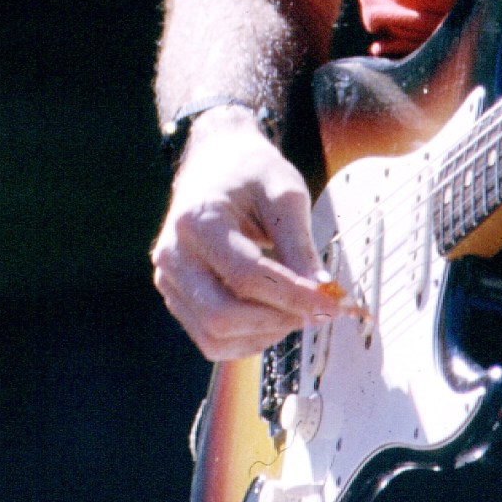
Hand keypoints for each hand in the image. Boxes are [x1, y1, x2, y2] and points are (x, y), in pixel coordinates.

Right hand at [151, 106, 340, 360]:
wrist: (215, 161)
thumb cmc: (250, 172)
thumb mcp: (284, 193)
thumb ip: (300, 245)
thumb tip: (321, 293)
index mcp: (198, 221)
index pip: (246, 275)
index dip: (293, 295)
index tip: (331, 303)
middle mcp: (174, 255)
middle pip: (222, 315)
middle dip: (277, 320)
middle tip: (316, 310)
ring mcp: (169, 279)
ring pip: (213, 337)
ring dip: (263, 335)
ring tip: (296, 311)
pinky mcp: (176, 296)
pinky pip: (208, 339)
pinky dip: (245, 339)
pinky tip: (273, 318)